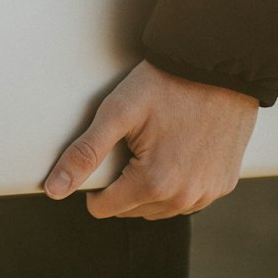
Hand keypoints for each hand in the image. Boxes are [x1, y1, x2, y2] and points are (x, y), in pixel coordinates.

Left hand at [42, 60, 258, 219]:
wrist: (219, 67)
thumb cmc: (168, 84)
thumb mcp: (118, 113)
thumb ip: (85, 154)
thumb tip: (54, 189)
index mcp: (154, 184)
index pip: (103, 208)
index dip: (95, 183)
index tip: (104, 154)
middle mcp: (184, 198)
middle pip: (130, 210)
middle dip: (122, 183)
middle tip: (130, 144)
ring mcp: (207, 193)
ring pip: (159, 208)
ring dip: (148, 187)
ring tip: (153, 146)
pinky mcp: (224, 185)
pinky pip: (188, 198)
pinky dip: (176, 184)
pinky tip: (177, 152)